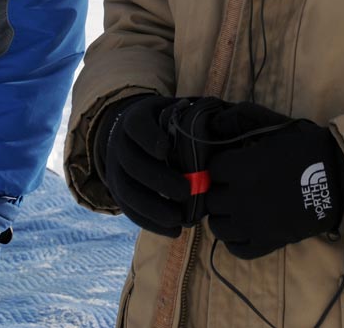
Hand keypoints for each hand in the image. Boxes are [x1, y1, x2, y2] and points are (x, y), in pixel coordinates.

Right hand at [93, 94, 193, 235]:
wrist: (134, 136)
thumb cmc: (167, 124)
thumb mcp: (176, 112)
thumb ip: (198, 117)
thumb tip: (227, 123)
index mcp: (136, 118)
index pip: (136, 126)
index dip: (149, 138)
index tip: (166, 150)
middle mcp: (120, 144)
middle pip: (133, 163)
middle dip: (158, 179)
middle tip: (186, 191)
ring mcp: (116, 170)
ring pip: (128, 191)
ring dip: (153, 208)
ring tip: (178, 219)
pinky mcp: (119, 193)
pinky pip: (130, 211)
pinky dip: (151, 223)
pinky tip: (174, 231)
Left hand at [205, 102, 343, 259]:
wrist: (338, 180)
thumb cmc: (306, 149)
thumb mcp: (274, 124)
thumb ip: (242, 117)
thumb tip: (215, 122)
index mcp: (243, 168)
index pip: (213, 169)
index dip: (222, 164)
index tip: (232, 163)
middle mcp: (242, 199)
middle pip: (212, 199)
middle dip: (220, 189)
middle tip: (234, 184)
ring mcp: (253, 224)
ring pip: (218, 226)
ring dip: (224, 215)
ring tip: (237, 207)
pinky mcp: (267, 243)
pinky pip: (237, 248)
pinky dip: (236, 239)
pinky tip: (244, 227)